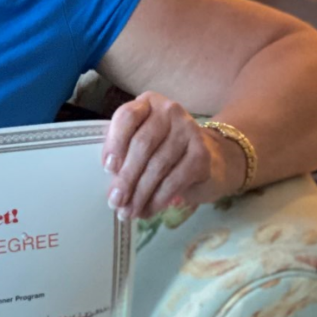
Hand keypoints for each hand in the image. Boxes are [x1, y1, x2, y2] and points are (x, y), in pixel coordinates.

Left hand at [102, 91, 245, 220]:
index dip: (114, 143)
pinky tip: (148, 211)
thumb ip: (124, 153)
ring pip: (157, 166)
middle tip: (115, 202)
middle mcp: (170, 111)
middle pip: (142, 144)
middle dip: (125, 178)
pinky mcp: (201, 154)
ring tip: (128, 212)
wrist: (209, 156)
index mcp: (148, 103)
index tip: (107, 168)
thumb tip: (113, 182)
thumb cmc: (162, 149)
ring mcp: (189, 130)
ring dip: (140, 194)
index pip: (128, 117)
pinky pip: (174, 180)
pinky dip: (158, 199)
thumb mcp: (139, 144)